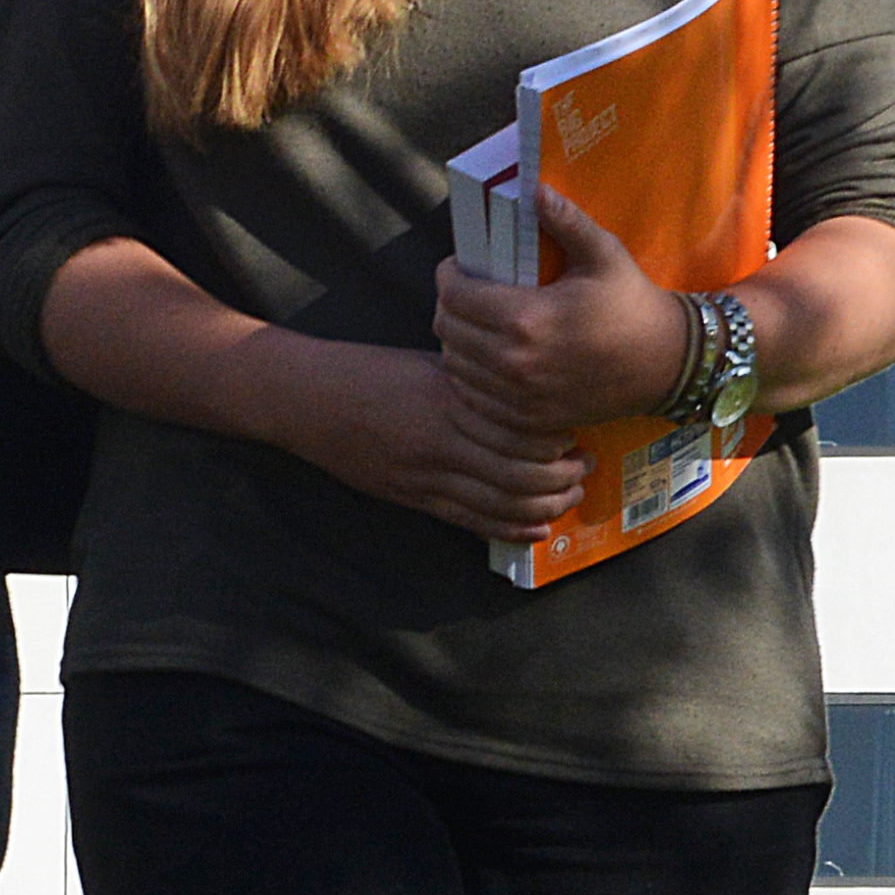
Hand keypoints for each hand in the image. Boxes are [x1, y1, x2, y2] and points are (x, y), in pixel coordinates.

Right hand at [250, 333, 591, 539]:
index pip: (521, 430)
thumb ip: (475, 386)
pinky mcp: (414, 498)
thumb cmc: (368, 372)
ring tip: (569, 494)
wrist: (308, 401)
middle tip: (586, 465)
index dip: (558, 437)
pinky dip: (511, 528)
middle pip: (522, 475)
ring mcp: (426, 478)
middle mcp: (442, 444)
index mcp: (448, 402)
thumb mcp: (429, 365)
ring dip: (545, 506)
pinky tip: (537, 527)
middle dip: (563, 477)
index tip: (579, 428)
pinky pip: (472, 522)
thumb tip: (525, 396)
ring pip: (502, 506)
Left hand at [432, 175, 707, 445]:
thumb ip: (565, 220)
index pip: (453, 294)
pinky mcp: (526, 419)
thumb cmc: (632, 304)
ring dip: (458, 340)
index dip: (449, 274)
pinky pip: (473, 397)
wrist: (666, 365)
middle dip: (450, 305)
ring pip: (455, 365)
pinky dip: (472, 376)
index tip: (461, 266)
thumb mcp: (603, 254)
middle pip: (446, 329)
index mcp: (527, 318)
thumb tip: (532, 187)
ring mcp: (519, 397)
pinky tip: (489, 358)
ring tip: (477, 323)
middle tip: (467, 292)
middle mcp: (515, 362)